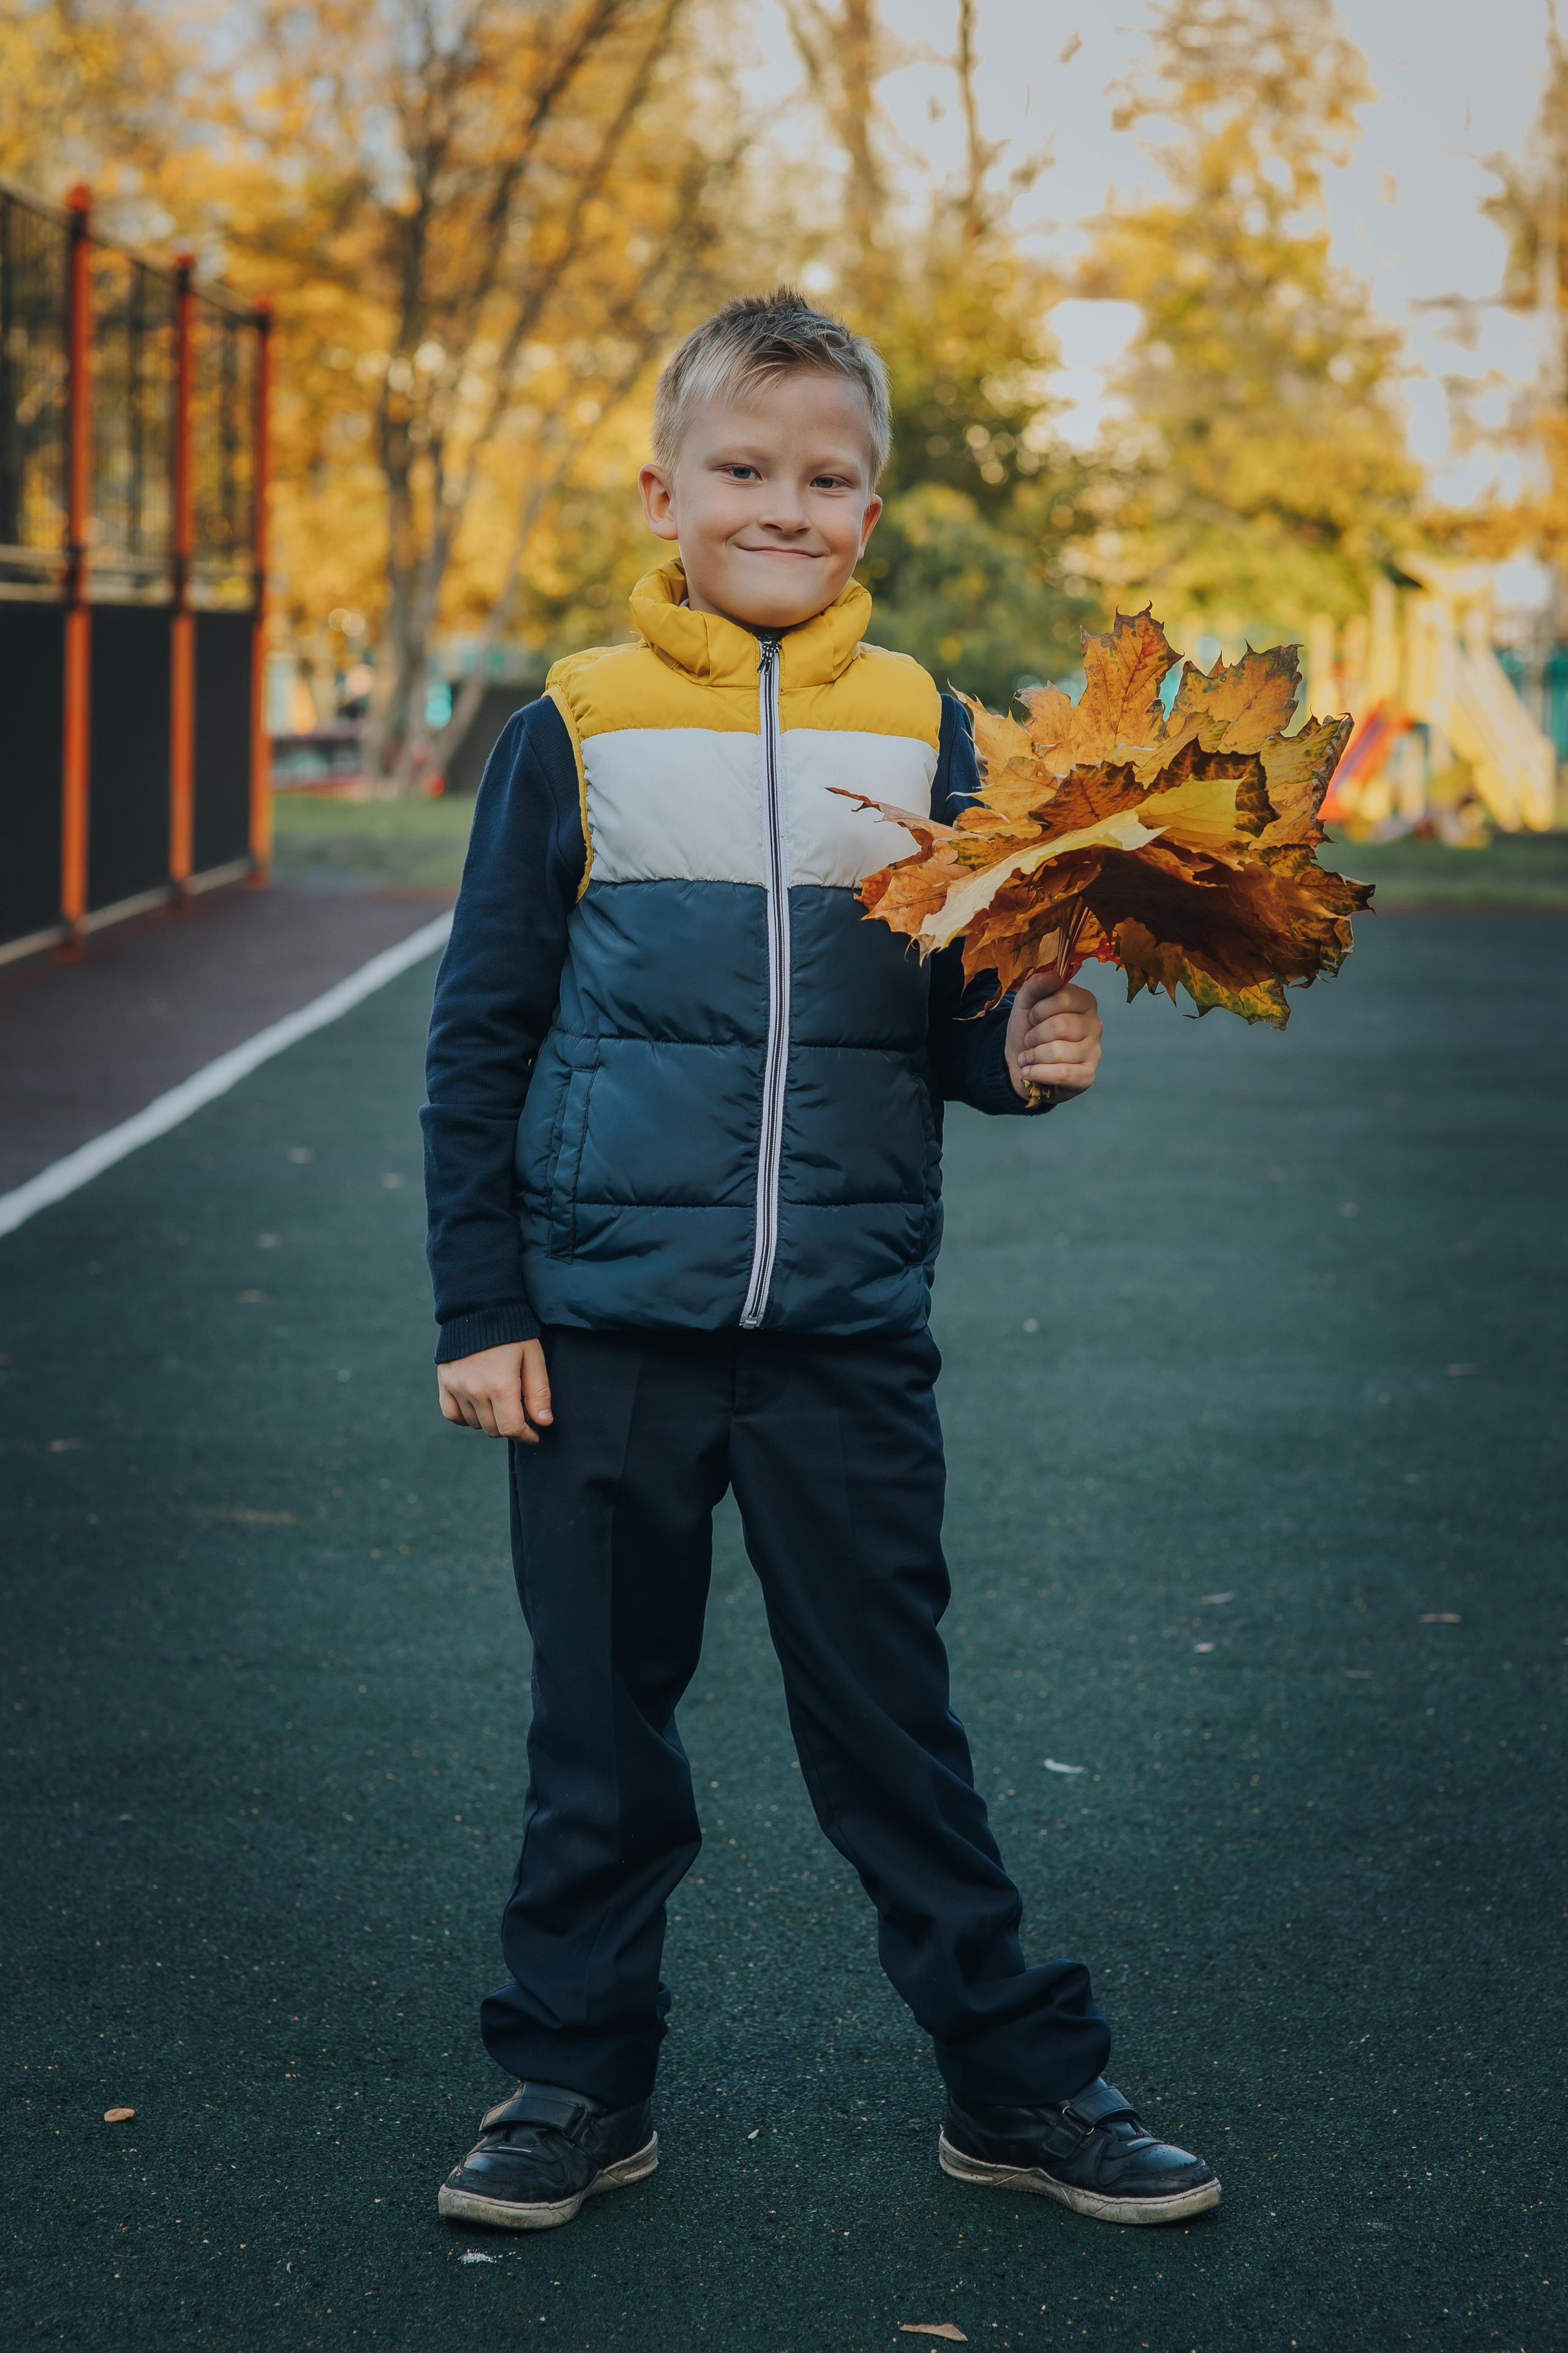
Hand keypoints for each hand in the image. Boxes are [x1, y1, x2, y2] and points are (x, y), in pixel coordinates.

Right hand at [437, 1338, 552, 1441]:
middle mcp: (476, 1390)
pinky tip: (478, 1407)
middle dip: (510, 1426)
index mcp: (501, 1385)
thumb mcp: (533, 1358)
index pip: (512, 1428)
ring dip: (490, 1421)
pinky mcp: (445, 1383)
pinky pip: (452, 1415)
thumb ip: (539, 1392)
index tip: (534, 1433)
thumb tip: (544, 1422)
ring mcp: (457, 1387)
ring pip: (475, 1423)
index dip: (526, 1435)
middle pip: (494, 1429)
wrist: (479, 1309)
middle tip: (519, 1413)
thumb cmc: (512, 1333)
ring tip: (500, 1403)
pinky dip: (466, 1417)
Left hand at [1006, 970, 1102, 1101]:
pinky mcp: (1087, 1076)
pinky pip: (1062, 1074)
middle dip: (1034, 1035)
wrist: (1019, 1063)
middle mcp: (1095, 1025)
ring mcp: (1094, 1052)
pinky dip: (1038, 1073)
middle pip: (1061, 1025)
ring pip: (1058, 1051)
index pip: (1064, 998)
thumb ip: (1036, 985)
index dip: (1040, 1009)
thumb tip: (1054, 976)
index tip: (1032, 1017)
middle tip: (1029, 1040)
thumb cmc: (1028, 1030)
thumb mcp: (1025, 1002)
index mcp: (1085, 1002)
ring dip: (1033, 1056)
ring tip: (1028, 1057)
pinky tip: (1029, 1072)